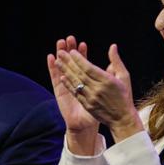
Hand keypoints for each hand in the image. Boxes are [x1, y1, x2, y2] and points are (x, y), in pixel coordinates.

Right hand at [48, 36, 99, 153]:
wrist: (88, 125)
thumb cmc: (101, 110)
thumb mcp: (110, 90)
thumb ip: (110, 75)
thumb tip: (112, 64)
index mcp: (89, 81)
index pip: (85, 64)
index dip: (83, 54)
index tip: (82, 44)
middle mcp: (77, 82)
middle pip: (72, 64)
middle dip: (70, 51)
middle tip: (68, 39)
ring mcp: (67, 87)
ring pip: (63, 68)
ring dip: (60, 56)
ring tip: (59, 45)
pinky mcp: (60, 92)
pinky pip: (56, 79)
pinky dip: (53, 69)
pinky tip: (51, 59)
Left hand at [55, 43, 142, 140]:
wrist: (122, 119)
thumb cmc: (124, 96)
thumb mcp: (124, 77)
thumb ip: (116, 61)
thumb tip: (112, 46)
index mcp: (107, 81)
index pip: (89, 68)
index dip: (79, 59)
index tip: (72, 51)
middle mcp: (98, 89)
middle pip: (80, 73)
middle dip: (69, 62)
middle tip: (60, 52)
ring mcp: (91, 98)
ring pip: (76, 82)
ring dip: (65, 71)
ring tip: (58, 62)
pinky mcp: (87, 105)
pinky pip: (76, 93)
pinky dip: (69, 85)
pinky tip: (62, 77)